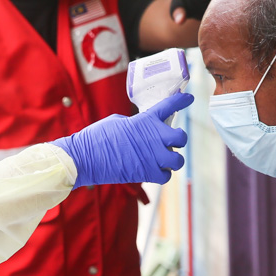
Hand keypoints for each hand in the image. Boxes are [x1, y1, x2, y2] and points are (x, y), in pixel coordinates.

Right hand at [52, 92, 192, 187]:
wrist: (86, 158)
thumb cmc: (97, 137)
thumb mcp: (118, 122)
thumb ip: (136, 125)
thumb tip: (142, 132)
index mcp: (146, 120)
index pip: (170, 105)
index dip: (182, 101)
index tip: (189, 99)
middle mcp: (154, 137)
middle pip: (181, 138)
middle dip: (178, 139)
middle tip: (171, 142)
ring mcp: (153, 156)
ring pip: (177, 160)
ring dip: (173, 160)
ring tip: (164, 160)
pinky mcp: (147, 173)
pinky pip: (166, 176)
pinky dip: (162, 175)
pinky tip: (155, 171)